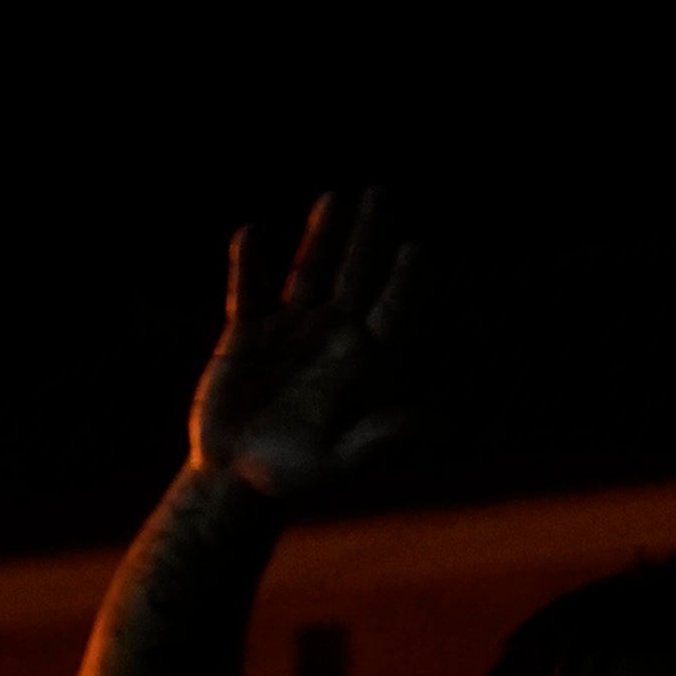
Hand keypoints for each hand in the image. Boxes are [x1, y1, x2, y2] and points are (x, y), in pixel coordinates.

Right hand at [186, 191, 420, 498]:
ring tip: (335, 196)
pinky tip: (251, 235)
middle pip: (359, 275)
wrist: (235, 478)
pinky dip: (250, 265)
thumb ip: (384, 438)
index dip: (405, 281)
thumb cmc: (295, 475)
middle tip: (380, 196)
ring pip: (312, 270)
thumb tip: (439, 424)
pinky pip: (251, 291)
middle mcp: (335, 336)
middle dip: (370, 236)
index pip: (394, 309)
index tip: (413, 250)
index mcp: (367, 362)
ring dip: (322, 234)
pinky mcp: (247, 333)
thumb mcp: (341, 462)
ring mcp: (292, 329)